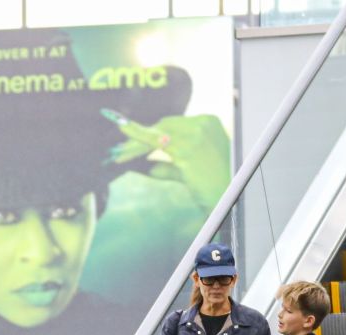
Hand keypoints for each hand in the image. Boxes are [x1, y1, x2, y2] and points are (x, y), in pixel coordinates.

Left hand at [108, 113, 230, 211]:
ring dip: (134, 145)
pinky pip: (155, 148)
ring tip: (116, 153)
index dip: (150, 131)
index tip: (129, 133)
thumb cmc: (213, 188)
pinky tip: (123, 153)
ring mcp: (195, 137)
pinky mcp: (187, 152)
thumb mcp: (190, 171)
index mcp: (208, 122)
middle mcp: (203, 124)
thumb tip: (147, 166)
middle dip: (139, 137)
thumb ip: (170, 166)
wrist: (229, 201)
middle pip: (162, 126)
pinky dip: (137, 149)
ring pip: (157, 136)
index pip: (172, 123)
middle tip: (117, 148)